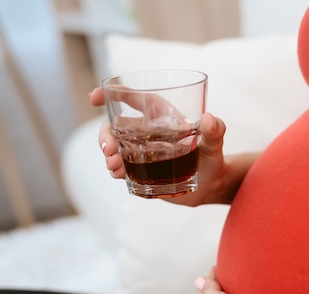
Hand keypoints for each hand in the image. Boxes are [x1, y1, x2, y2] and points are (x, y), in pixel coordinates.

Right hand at [88, 87, 227, 204]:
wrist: (211, 185)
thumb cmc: (213, 160)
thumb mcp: (215, 146)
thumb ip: (215, 132)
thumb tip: (210, 119)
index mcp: (162, 116)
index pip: (134, 98)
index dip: (113, 93)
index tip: (93, 97)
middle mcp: (147, 131)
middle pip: (116, 125)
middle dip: (105, 135)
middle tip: (109, 150)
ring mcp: (141, 150)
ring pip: (114, 146)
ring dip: (108, 154)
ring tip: (114, 167)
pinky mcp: (140, 169)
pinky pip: (120, 166)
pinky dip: (115, 169)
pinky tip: (119, 175)